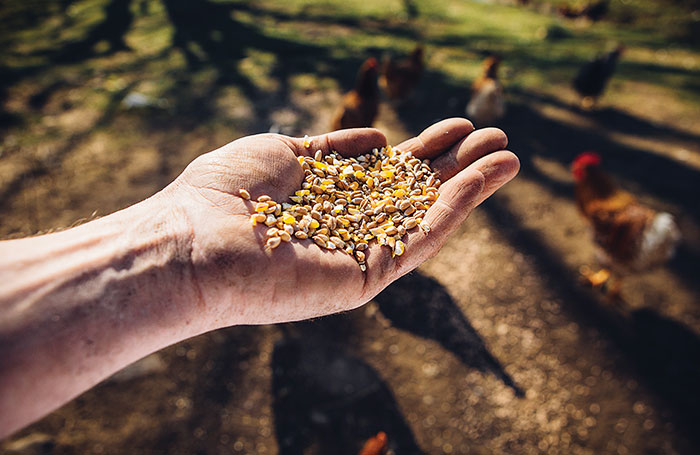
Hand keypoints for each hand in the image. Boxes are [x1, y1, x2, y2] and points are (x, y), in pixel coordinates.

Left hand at [166, 118, 518, 325]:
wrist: (193, 239)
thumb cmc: (226, 192)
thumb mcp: (285, 153)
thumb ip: (335, 148)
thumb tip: (382, 139)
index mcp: (329, 199)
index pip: (388, 173)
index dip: (425, 149)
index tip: (457, 127)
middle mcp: (349, 229)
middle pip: (415, 194)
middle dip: (457, 166)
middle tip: (498, 137)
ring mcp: (360, 256)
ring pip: (427, 218)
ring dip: (470, 188)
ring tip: (509, 156)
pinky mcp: (365, 279)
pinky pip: (418, 241)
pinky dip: (453, 211)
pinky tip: (482, 181)